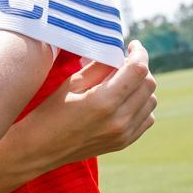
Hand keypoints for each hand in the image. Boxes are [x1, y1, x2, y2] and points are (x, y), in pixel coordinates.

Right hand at [28, 40, 157, 168]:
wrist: (41, 147)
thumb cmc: (51, 110)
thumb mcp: (72, 83)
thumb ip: (100, 67)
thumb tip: (120, 53)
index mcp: (104, 101)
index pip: (138, 70)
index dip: (139, 53)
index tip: (132, 45)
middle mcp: (119, 119)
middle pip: (148, 84)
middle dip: (140, 68)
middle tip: (125, 62)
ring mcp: (123, 134)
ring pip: (151, 101)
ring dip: (142, 87)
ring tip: (124, 82)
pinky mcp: (124, 142)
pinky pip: (147, 118)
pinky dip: (142, 105)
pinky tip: (125, 100)